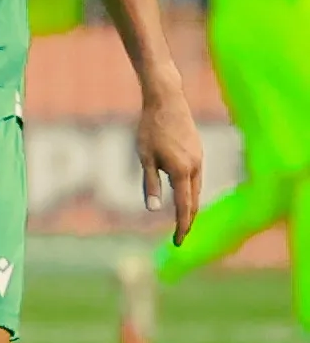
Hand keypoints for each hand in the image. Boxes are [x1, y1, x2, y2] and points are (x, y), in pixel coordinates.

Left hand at [136, 70, 204, 241]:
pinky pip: (196, 178)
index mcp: (181, 170)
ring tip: (182, 221)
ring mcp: (199, 159)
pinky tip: (183, 195)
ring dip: (190, 206)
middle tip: (180, 237)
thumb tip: (152, 209)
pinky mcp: (198, 152)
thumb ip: (150, 183)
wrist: (167, 100)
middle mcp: (195, 167)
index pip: (184, 206)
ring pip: (196, 190)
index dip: (181, 226)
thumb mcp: (144, 157)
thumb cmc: (150, 128)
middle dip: (187, 221)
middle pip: (194, 202)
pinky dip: (191, 191)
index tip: (177, 242)